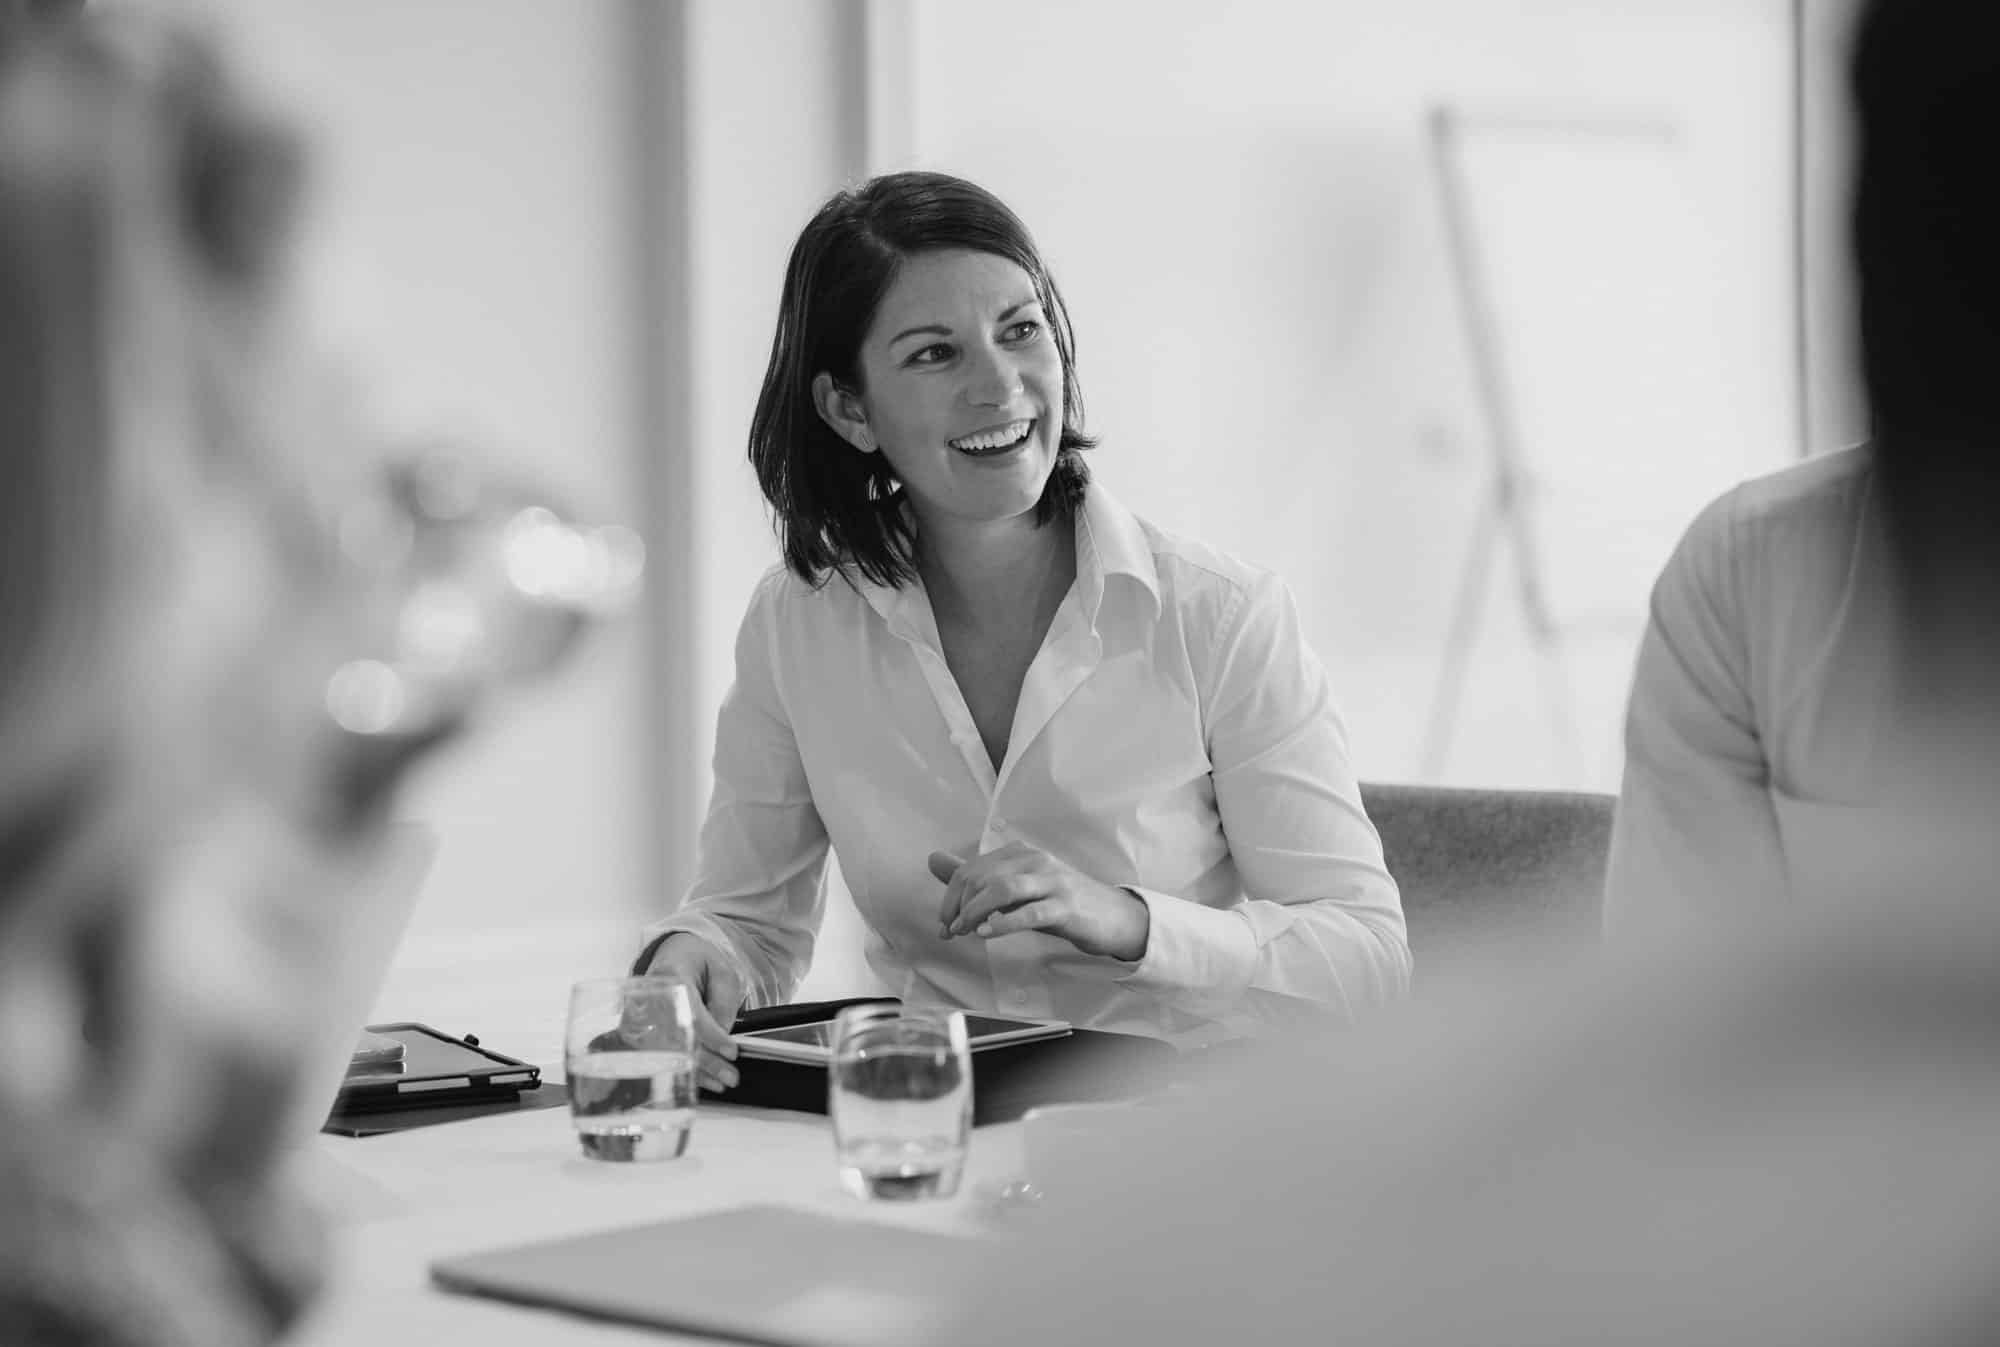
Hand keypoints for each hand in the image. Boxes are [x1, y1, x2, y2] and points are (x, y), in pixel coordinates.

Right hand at [641, 933, 742, 1092]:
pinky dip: (680, 1069)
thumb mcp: (722, 972)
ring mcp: (639, 1014)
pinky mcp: (636, 1029)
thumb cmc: (698, 962)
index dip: (712, 1036)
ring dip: (694, 1071)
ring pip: (666, 1052)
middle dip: (706, 1062)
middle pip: (676, 1037)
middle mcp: (649, 996)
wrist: (673, 953)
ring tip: (720, 1082)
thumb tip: (722, 1035)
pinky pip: (658, 1055)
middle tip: (730, 1077)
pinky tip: (700, 1079)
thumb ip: (724, 1002)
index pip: (690, 1012)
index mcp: (671, 975)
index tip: (731, 1052)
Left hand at [930, 843, 1150, 961]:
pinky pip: (1029, 913)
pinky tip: (987, 933)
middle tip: (951, 932)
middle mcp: (1035, 861)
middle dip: (959, 907)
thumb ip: (976, 876)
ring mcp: (1052, 882)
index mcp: (1020, 853)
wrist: (1112, 916)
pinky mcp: (1065, 907)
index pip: (971, 869)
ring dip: (975, 912)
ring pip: (1003, 889)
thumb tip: (933, 860)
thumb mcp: (1016, 888)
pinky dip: (1004, 924)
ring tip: (965, 931)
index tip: (944, 925)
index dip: (950, 897)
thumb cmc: (1059, 903)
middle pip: (982, 877)